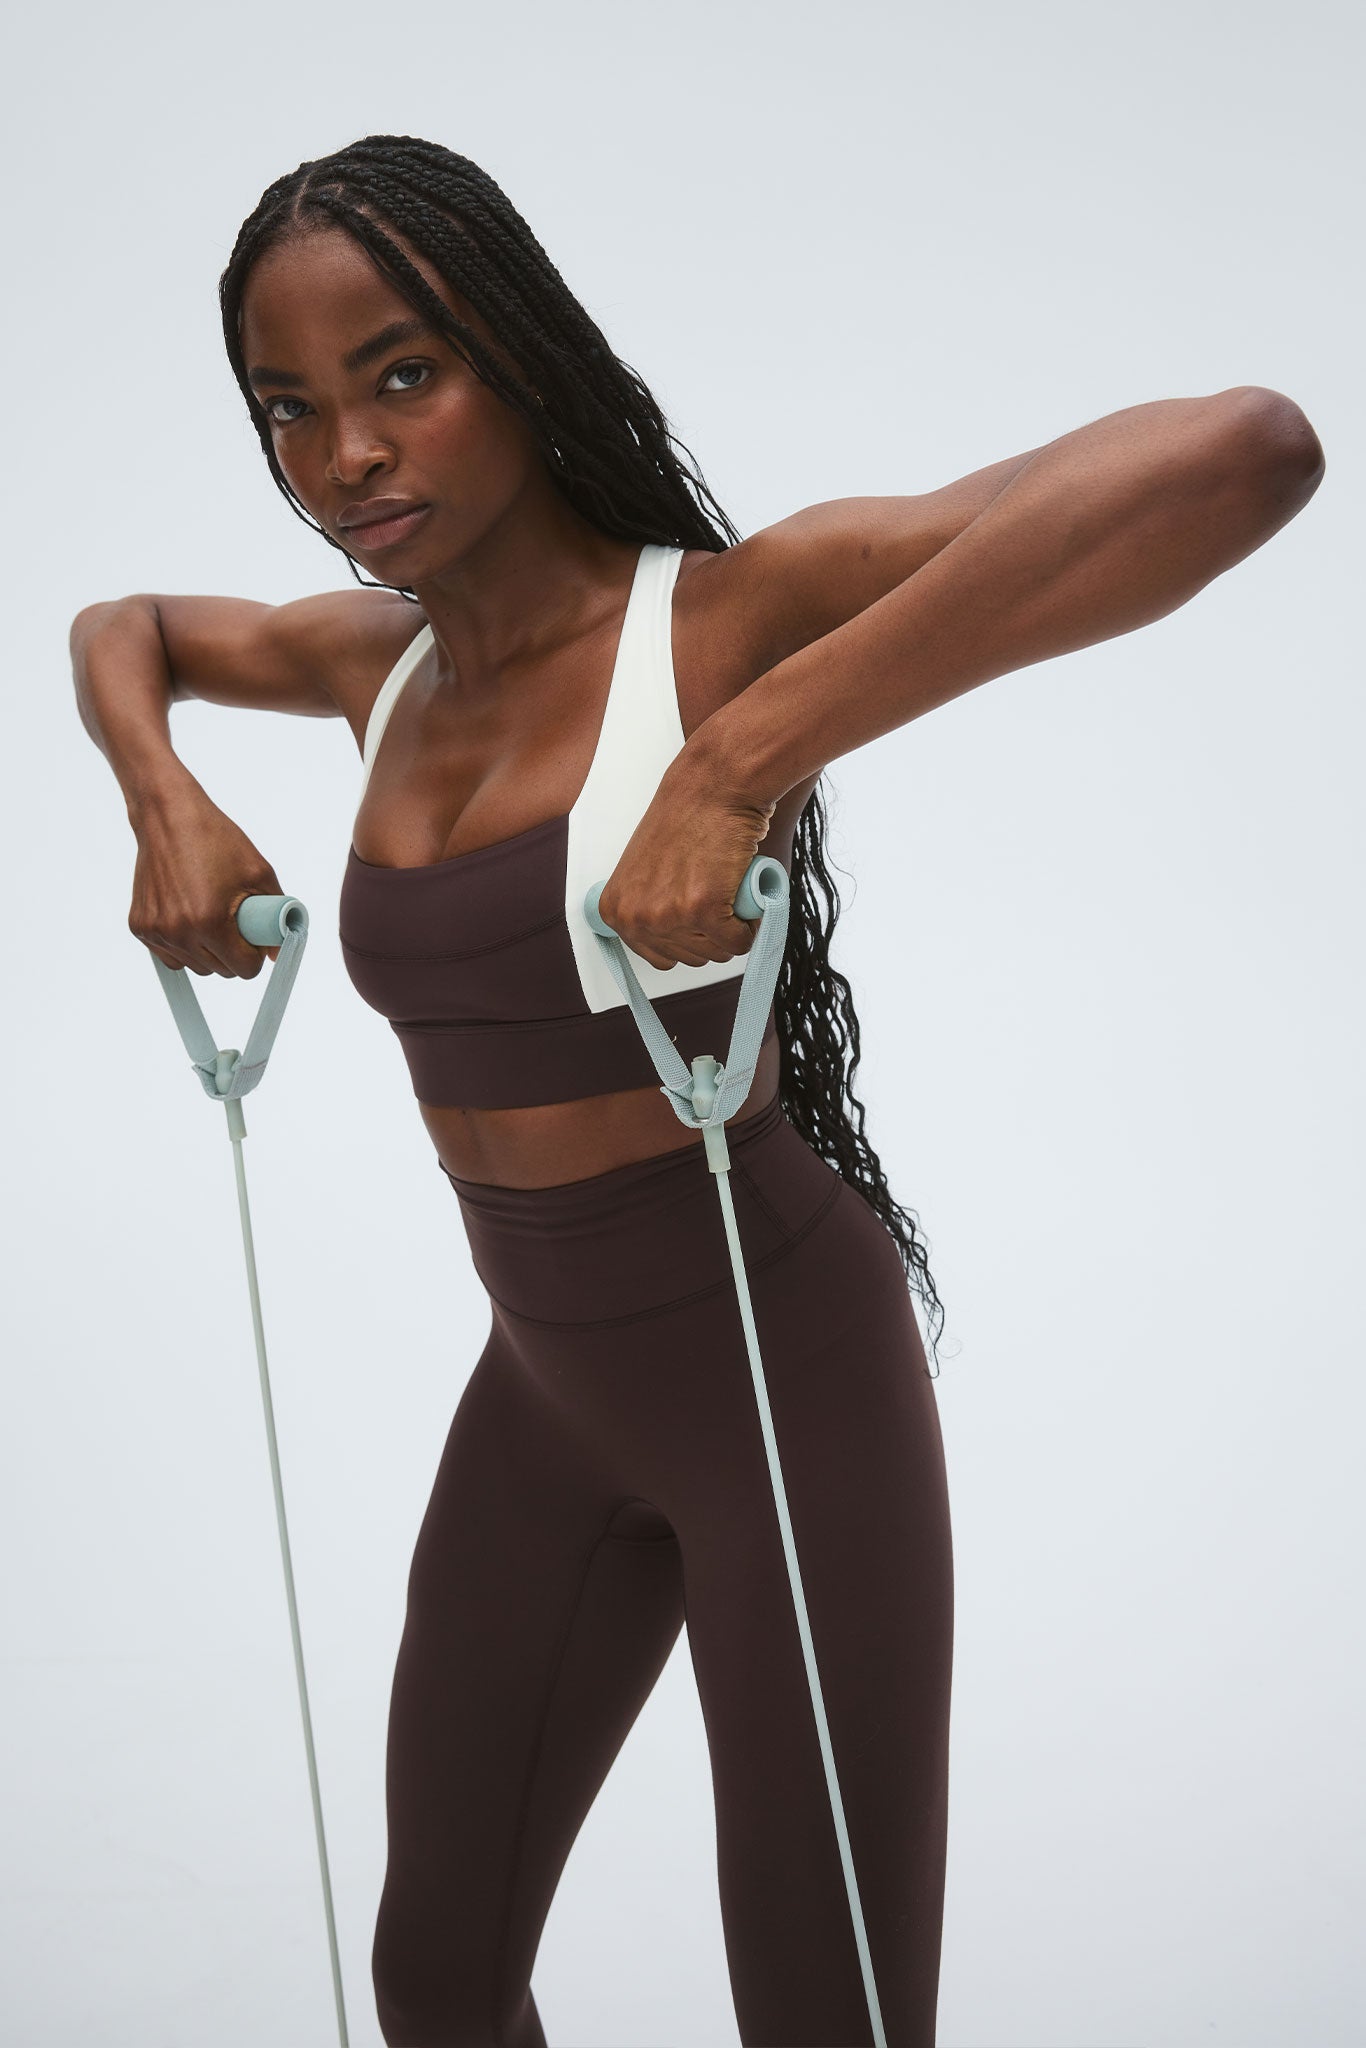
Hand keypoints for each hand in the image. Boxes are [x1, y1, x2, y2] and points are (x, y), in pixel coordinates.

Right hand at [128, 783, 284, 977]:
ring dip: (208, 951)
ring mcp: (156, 932)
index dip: (254, 954)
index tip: (252, 937)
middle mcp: (179, 932)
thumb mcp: (259, 873)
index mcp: (209, 922)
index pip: (244, 970)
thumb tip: (276, 952)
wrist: (168, 817)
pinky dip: (184, 945)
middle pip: (220, 971)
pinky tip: (189, 916)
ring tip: (210, 915)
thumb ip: (275, 916)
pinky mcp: (140, 927)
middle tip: (232, 921)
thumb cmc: (213, 839)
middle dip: (233, 953)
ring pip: (196, 967)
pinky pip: (171, 956)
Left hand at [594, 761, 776, 970]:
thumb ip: (647, 907)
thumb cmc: (687, 819)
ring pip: (717, 953)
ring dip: (732, 928)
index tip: (696, 907)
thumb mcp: (645, 870)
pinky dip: (751, 924)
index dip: (687, 934)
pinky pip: (738, 942)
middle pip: (690, 958)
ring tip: (725, 888)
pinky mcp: (703, 910)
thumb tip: (666, 942)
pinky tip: (742, 893)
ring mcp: (668, 916)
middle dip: (711, 932)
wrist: (713, 787)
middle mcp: (636, 918)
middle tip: (716, 892)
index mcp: (616, 911)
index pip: (660, 957)